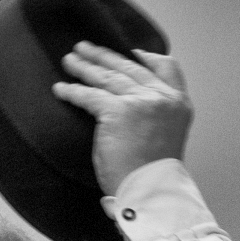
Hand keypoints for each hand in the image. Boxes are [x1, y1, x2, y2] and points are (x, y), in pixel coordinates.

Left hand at [52, 41, 192, 195]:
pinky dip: (72, 92)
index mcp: (178, 104)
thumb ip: (155, 117)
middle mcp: (162, 97)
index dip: (148, 58)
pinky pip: (89, 96)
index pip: (168, 67)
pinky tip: (61, 89)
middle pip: (130, 68)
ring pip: (108, 77)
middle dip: (105, 56)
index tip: (132, 52)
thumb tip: (129, 106)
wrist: (149, 192)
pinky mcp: (118, 111)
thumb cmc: (152, 176)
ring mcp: (140, 101)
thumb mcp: (166, 139)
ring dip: (85, 67)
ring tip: (70, 60)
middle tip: (86, 48)